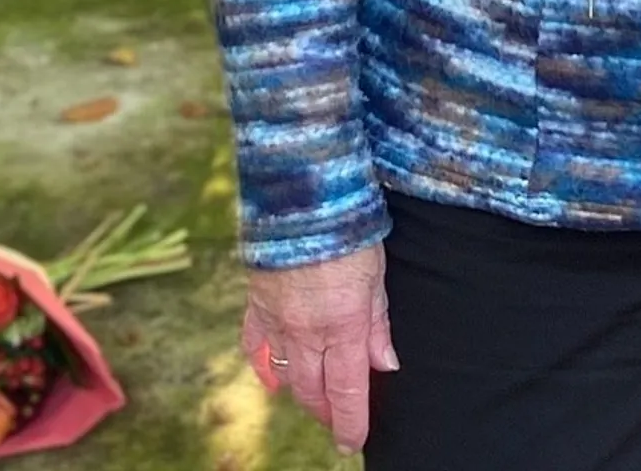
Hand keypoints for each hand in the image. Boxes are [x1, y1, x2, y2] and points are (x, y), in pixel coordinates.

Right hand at [242, 243, 395, 452]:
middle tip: (338, 423)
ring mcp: (277, 320)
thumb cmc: (347, 231)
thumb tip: (384, 365)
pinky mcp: (256, 305)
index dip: (352, 423)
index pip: (347, 391)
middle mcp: (307, 331)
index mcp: (344, 325)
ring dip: (302, 394)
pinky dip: (265, 368)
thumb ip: (378, 326)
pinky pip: (256, 348)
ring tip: (315, 402)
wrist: (300, 197)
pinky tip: (274, 381)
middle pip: (314, 391)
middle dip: (327, 414)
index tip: (354, 442)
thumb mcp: (376, 278)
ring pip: (286, 375)